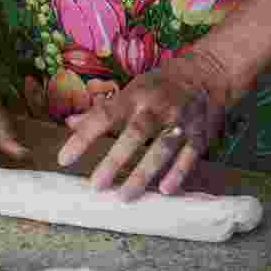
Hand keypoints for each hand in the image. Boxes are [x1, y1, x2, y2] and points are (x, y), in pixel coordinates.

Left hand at [57, 49, 237, 201]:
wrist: (206, 74)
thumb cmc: (159, 85)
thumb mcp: (130, 89)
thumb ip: (101, 109)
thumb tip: (69, 123)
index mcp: (135, 95)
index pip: (104, 115)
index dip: (83, 137)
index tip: (64, 159)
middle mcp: (157, 107)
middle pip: (135, 134)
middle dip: (116, 160)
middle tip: (96, 185)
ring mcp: (181, 121)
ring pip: (162, 148)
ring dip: (144, 173)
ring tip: (125, 196)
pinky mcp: (200, 133)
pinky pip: (190, 155)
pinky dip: (179, 172)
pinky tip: (166, 190)